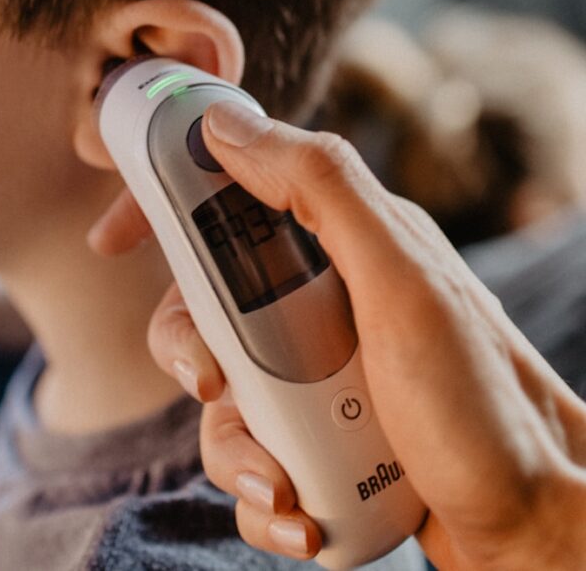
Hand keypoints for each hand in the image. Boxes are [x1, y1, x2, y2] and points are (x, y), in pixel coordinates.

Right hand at [94, 100, 585, 568]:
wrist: (534, 524)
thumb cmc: (482, 398)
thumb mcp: (399, 278)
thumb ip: (319, 189)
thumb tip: (229, 125)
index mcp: (342, 241)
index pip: (234, 196)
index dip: (166, 205)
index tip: (114, 236)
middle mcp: (324, 301)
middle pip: (206, 303)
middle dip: (192, 351)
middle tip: (217, 382)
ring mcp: (320, 373)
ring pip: (221, 391)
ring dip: (233, 447)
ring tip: (282, 485)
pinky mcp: (319, 438)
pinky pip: (250, 454)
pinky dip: (259, 492)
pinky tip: (298, 516)